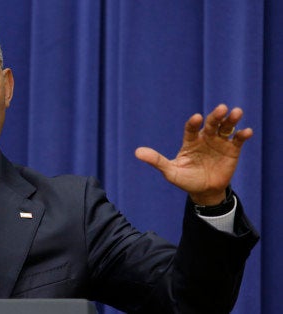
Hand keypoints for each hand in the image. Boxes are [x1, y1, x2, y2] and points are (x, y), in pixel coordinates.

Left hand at [135, 104, 252, 204]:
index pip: (191, 128)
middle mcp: (205, 138)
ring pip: (225, 128)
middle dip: (216, 116)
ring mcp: (219, 143)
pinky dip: (242, 135)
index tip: (196, 118)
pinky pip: (238, 140)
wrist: (204, 192)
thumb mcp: (170, 171)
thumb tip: (137, 152)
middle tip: (222, 108)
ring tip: (236, 112)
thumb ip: (156, 160)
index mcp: (190, 141)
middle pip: (211, 124)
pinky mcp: (232, 150)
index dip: (194, 123)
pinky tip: (246, 132)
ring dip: (231, 120)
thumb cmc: (185, 179)